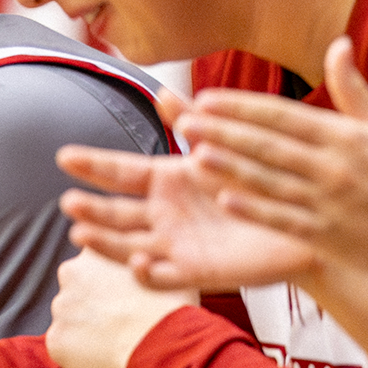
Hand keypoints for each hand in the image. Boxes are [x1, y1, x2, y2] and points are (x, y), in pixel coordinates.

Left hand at [44, 250, 195, 367]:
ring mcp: (60, 307)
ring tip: (116, 340)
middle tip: (120, 320)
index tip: (123, 295)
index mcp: (95, 250)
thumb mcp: (162, 267)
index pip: (92, 263)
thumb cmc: (171, 308)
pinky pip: (65, 347)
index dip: (108, 280)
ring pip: (70, 318)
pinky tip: (105, 357)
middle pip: (76, 290)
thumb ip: (141, 259)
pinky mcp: (55, 340)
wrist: (162, 346)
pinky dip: (79, 354)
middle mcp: (70, 272)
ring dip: (85, 328)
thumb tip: (143, 261)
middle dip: (92, 303)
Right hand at [58, 144, 317, 290]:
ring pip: (127, 246)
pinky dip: (146, 272)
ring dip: (104, 242)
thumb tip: (163, 91)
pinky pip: (162, 277)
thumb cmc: (262, 181)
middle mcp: (163, 214)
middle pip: (115, 213)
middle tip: (69, 203)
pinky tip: (139, 260)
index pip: (119, 172)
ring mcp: (175, 244)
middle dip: (91, 210)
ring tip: (81, 234)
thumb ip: (194, 122)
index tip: (64, 156)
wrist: (303, 223)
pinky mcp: (194, 272)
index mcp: (167, 180)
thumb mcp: (227, 145)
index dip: (92, 165)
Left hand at [176, 37, 367, 278]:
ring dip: (230, 167)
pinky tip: (223, 199)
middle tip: (183, 120)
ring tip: (193, 153)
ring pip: (270, 181)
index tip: (207, 98)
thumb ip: (353, 88)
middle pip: (269, 145)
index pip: (283, 116)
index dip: (242, 106)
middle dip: (224, 132)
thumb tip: (338, 43)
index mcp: (345, 136)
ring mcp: (330, 201)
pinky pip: (284, 220)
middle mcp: (334, 166)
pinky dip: (255, 210)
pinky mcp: (328, 235)